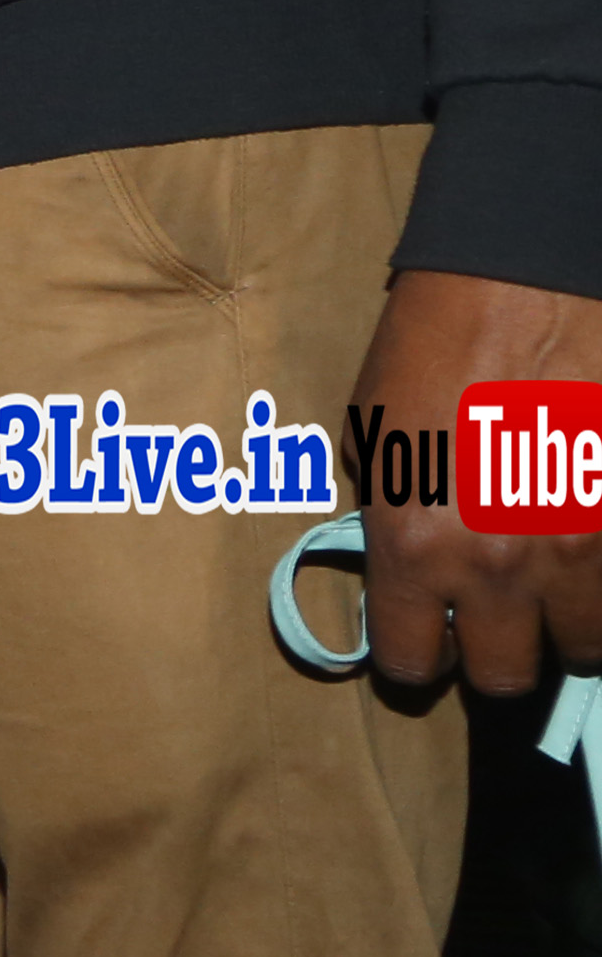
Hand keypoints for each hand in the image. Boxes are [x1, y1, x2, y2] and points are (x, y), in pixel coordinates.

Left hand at [354, 269, 601, 692]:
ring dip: (569, 624)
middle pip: (507, 677)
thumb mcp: (376, 436)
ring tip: (556, 582)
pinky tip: (588, 546)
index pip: (412, 663)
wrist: (533, 279)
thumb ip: (393, 520)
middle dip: (500, 653)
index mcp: (413, 543)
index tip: (428, 643)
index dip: (418, 658)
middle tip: (500, 621)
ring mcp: (581, 549)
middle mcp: (498, 564)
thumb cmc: (437, 344)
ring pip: (587, 649)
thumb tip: (407, 579)